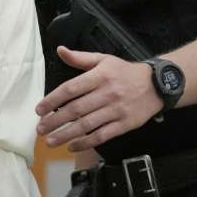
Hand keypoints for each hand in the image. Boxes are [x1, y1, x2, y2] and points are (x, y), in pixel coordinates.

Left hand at [35, 47, 161, 151]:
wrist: (157, 85)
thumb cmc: (126, 72)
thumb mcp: (104, 59)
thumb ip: (80, 58)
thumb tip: (60, 50)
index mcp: (100, 76)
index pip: (70, 89)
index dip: (53, 100)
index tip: (39, 110)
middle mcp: (107, 93)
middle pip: (76, 109)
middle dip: (55, 121)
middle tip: (40, 128)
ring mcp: (116, 110)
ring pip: (87, 125)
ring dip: (66, 134)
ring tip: (51, 140)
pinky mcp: (124, 124)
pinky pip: (102, 135)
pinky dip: (86, 142)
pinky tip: (72, 146)